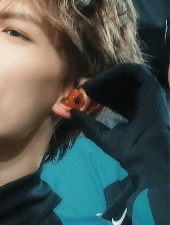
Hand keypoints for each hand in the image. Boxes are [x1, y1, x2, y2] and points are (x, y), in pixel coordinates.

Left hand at [70, 63, 169, 190]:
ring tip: (89, 85)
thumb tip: (72, 113)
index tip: (83, 95)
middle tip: (84, 88)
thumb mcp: (101, 135)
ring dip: (105, 78)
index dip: (99, 95)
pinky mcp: (152, 86)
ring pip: (125, 76)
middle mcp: (142, 101)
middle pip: (119, 86)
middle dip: (100, 85)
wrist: (143, 154)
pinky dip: (115, 72)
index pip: (115, 99)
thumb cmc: (127, 149)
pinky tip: (100, 81)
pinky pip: (133, 71)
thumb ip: (87, 124)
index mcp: (134, 113)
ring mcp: (148, 93)